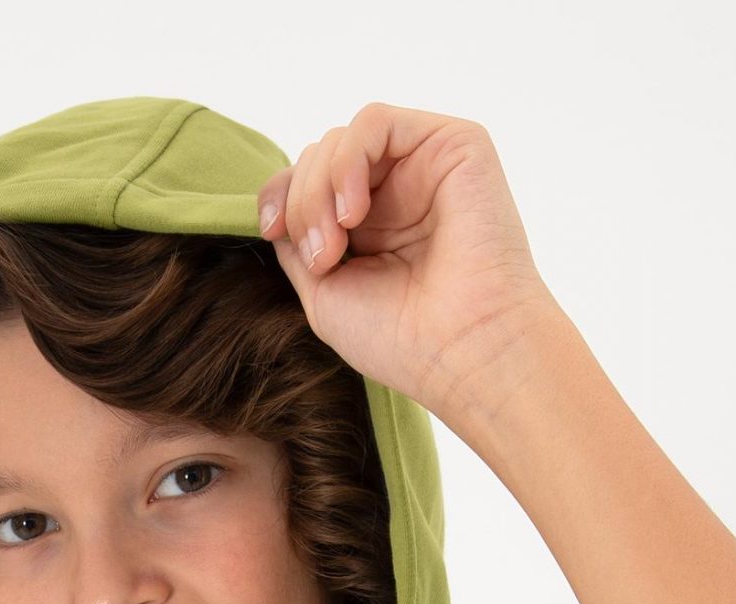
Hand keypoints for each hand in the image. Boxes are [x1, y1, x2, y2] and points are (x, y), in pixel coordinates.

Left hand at [257, 104, 562, 427]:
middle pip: (320, 156)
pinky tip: (353, 211)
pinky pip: (375, 121)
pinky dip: (348, 161)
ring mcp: (426, 164)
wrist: (465, 351)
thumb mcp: (325, 293)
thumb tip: (276, 207)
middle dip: (301, 202)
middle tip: (321, 258)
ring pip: (341, 139)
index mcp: (374, 225)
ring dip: (319, 189)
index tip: (271, 230)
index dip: (281, 196)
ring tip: (334, 246)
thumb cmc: (403, 339)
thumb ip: (297, 243)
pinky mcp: (454, 143)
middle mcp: (400, 190)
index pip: (311, 181)